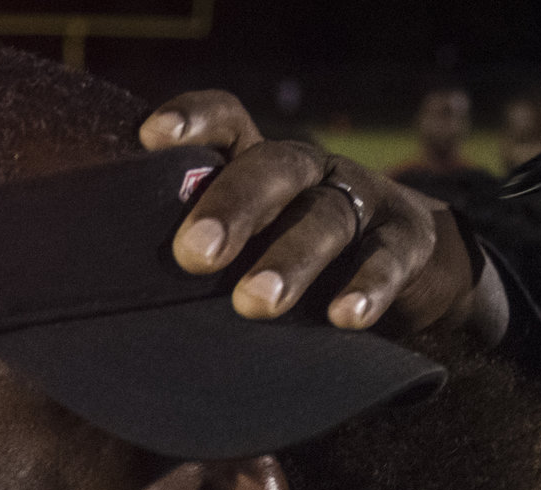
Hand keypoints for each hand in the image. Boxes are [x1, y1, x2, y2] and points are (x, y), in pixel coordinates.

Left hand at [140, 90, 494, 337]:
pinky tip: (344, 318)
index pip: (229, 122)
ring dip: (290, 259)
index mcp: (264, 166)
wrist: (415, 270)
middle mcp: (312, 172)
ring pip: (325, 218)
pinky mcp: (408, 240)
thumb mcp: (258, 248)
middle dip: (231, 208)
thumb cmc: (305, 266)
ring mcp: (364, 200)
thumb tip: (124, 292)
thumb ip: (211, 257)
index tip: (149, 139)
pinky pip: (386, 260)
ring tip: (254, 304)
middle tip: (193, 255)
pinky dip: (366, 288)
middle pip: (272, 168)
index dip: (192, 120)